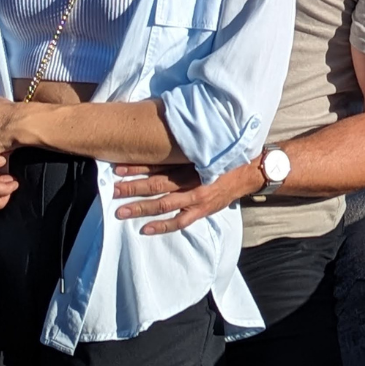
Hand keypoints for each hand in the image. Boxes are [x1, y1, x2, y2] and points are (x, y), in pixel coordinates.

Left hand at [113, 160, 263, 235]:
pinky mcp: (202, 211)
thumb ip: (186, 146)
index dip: (138, 166)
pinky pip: (179, 221)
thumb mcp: (208, 146)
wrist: (251, 172)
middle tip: (113, 190)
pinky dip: (161, 226)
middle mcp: (192, 180)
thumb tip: (162, 137)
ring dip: (141, 208)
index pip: (160, 163)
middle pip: (157, 185)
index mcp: (192, 161)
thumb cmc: (227, 156)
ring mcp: (197, 198)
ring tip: (120, 211)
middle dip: (133, 188)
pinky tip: (144, 229)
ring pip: (164, 204)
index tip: (118, 167)